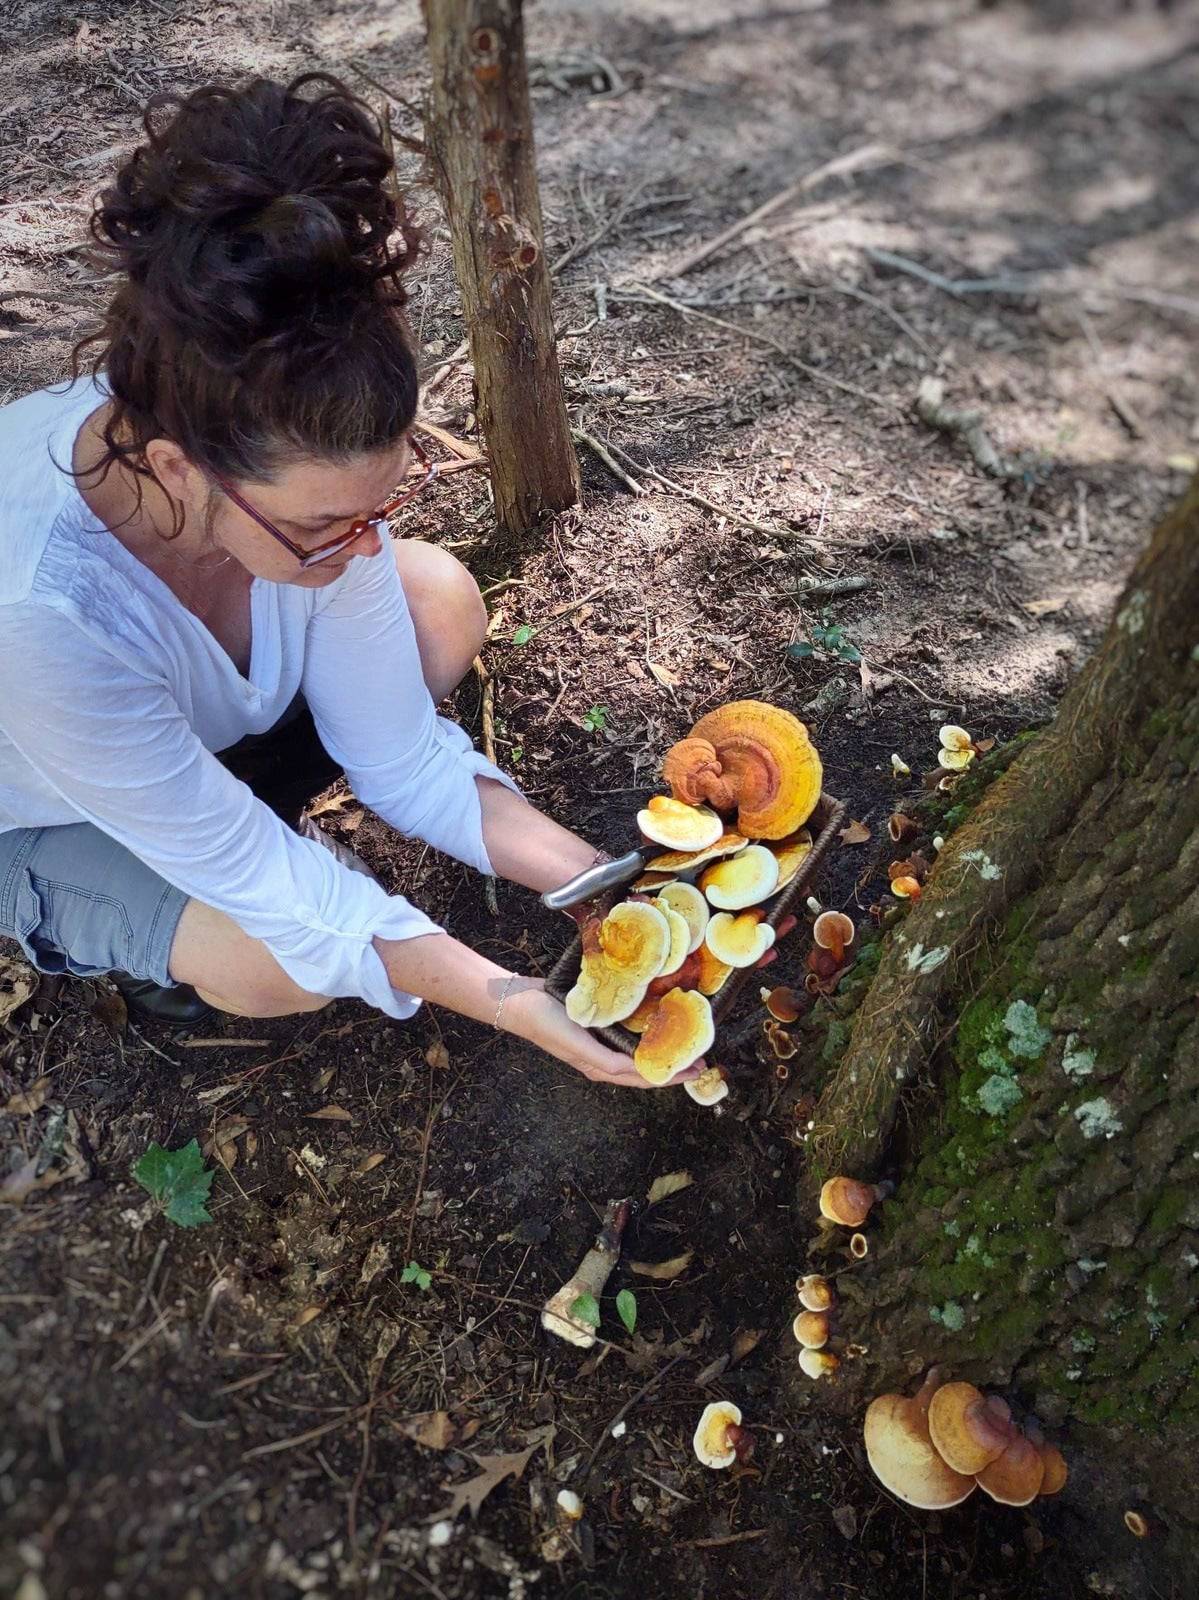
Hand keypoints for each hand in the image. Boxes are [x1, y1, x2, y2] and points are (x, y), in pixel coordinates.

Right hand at [502, 977, 703, 1089]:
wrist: (520, 1002)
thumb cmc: (548, 1025)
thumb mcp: (579, 1046)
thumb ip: (605, 1061)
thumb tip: (635, 1070)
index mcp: (601, 1068)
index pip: (645, 1077)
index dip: (672, 1076)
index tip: (699, 1069)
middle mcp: (603, 1058)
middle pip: (645, 1067)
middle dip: (673, 1065)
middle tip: (701, 1057)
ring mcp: (599, 1041)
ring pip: (637, 1050)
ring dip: (660, 1048)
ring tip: (683, 1039)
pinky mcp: (595, 1024)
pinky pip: (626, 1032)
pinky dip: (643, 1030)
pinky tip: (654, 1018)